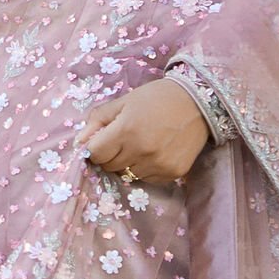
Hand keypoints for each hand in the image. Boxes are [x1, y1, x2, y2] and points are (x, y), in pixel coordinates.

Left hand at [81, 77, 208, 186]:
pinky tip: (157, 151)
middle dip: (112, 155)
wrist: (198, 102)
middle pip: (110, 167)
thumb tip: (79, 143)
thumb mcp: (124, 102)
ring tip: (144, 144)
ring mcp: (158, 165)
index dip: (96, 147)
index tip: (104, 140)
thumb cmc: (157, 98)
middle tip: (126, 139)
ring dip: (130, 163)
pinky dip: (147, 169)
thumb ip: (98, 121)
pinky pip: (148, 179)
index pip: (96, 154)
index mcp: (126, 130)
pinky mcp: (172, 173)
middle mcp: (142, 151)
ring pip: (128, 175)